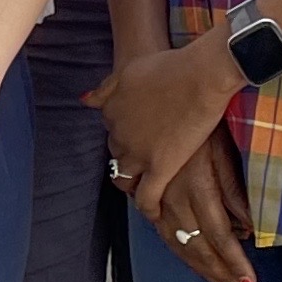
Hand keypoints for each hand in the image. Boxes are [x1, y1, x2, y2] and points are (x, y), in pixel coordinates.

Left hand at [90, 29, 244, 217]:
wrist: (197, 76)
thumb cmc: (168, 67)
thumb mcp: (128, 72)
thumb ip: (106, 89)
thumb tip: (85, 100)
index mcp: (110, 111)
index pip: (111, 132)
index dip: (124, 138)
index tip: (137, 141)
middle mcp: (119, 135)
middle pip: (116, 155)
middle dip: (127, 161)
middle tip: (143, 165)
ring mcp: (138, 153)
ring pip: (125, 179)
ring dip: (133, 186)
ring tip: (144, 190)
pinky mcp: (161, 167)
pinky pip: (147, 197)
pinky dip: (148, 208)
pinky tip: (155, 214)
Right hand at [141, 126, 257, 281]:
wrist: (165, 87)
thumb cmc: (205, 115)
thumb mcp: (226, 151)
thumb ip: (235, 191)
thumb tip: (248, 228)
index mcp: (196, 185)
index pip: (218, 235)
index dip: (233, 263)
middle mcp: (173, 193)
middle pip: (194, 245)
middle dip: (217, 273)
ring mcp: (157, 191)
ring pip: (175, 240)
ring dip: (198, 266)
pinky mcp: (149, 186)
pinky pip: (159, 225)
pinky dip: (176, 245)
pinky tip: (188, 257)